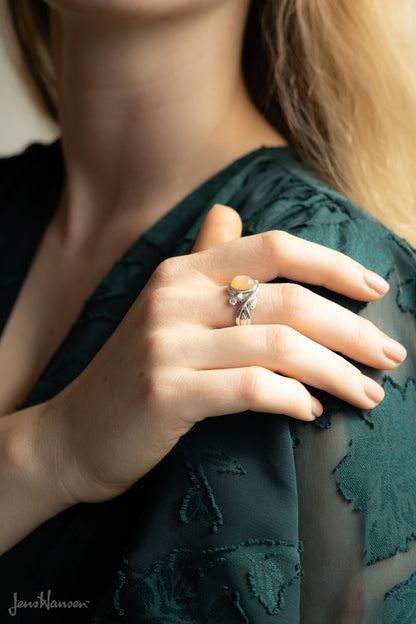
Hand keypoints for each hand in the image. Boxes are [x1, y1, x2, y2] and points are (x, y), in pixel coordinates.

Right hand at [41, 205, 404, 506]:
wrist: (72, 433)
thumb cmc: (132, 373)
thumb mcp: (163, 305)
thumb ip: (201, 257)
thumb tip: (231, 213)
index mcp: (183, 273)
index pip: (273, 248)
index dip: (332, 264)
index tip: (375, 289)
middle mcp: (175, 298)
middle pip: (289, 300)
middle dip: (352, 330)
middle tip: (388, 356)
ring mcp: (168, 345)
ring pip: (279, 346)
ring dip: (335, 373)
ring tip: (366, 394)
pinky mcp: (166, 394)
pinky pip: (250, 388)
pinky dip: (291, 399)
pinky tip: (309, 412)